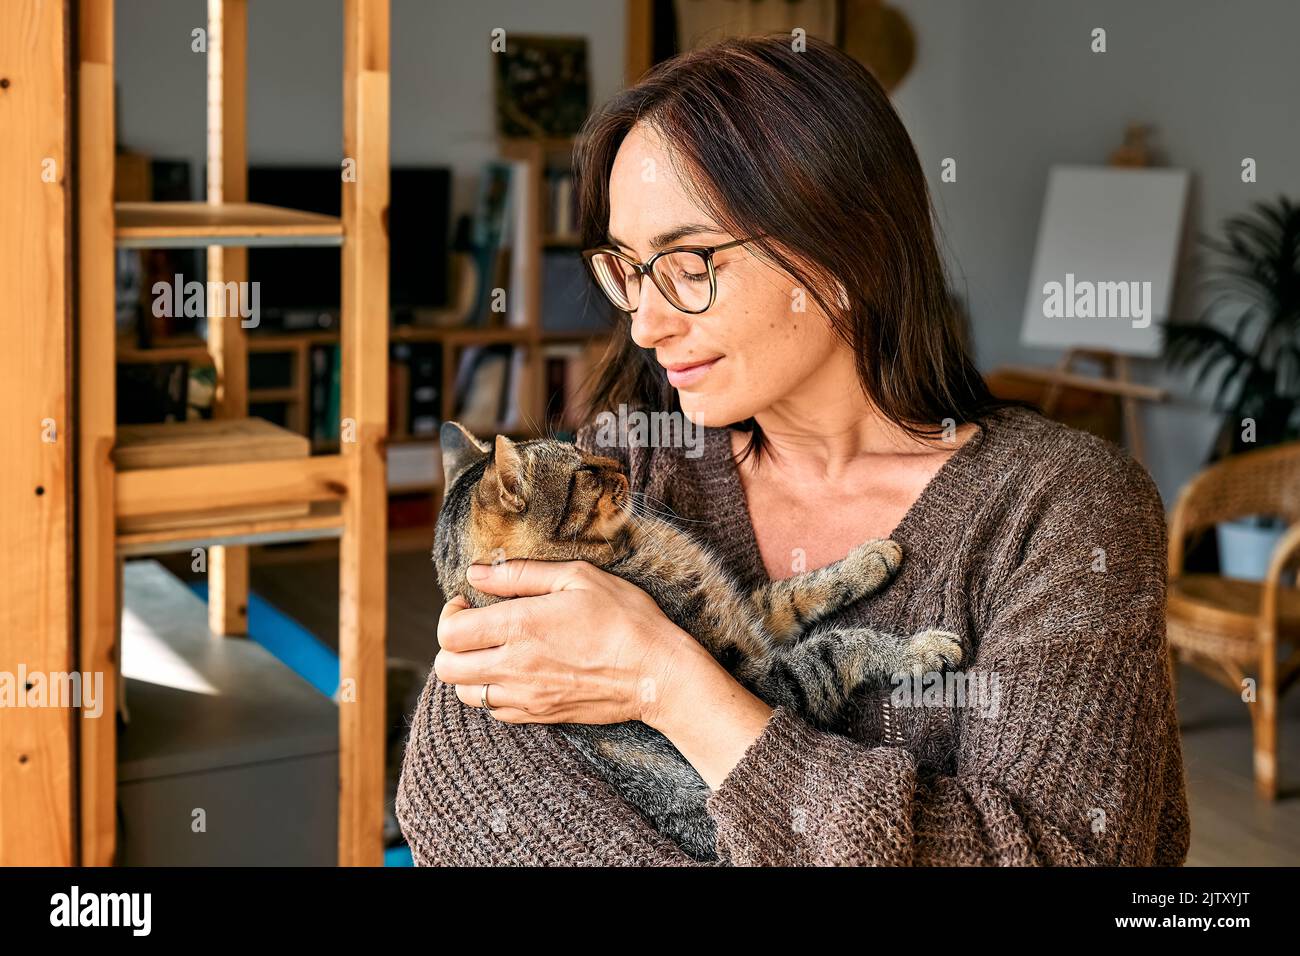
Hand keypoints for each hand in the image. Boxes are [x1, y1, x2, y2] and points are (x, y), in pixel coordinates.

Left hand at [433, 559, 700, 725]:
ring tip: (493, 651)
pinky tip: (514, 673)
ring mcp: (526, 696)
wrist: (656, 673)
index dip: (450, 613)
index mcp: (520, 626)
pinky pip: (494, 711)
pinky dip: (492, 693)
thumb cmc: (624, 618)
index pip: (451, 632)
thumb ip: (521, 574)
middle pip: (448, 667)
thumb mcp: (578, 578)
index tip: (468, 602)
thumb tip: (477, 572)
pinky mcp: (540, 716)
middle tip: (475, 627)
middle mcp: (515, 666)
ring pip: (466, 693)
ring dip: (469, 671)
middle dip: (452, 644)